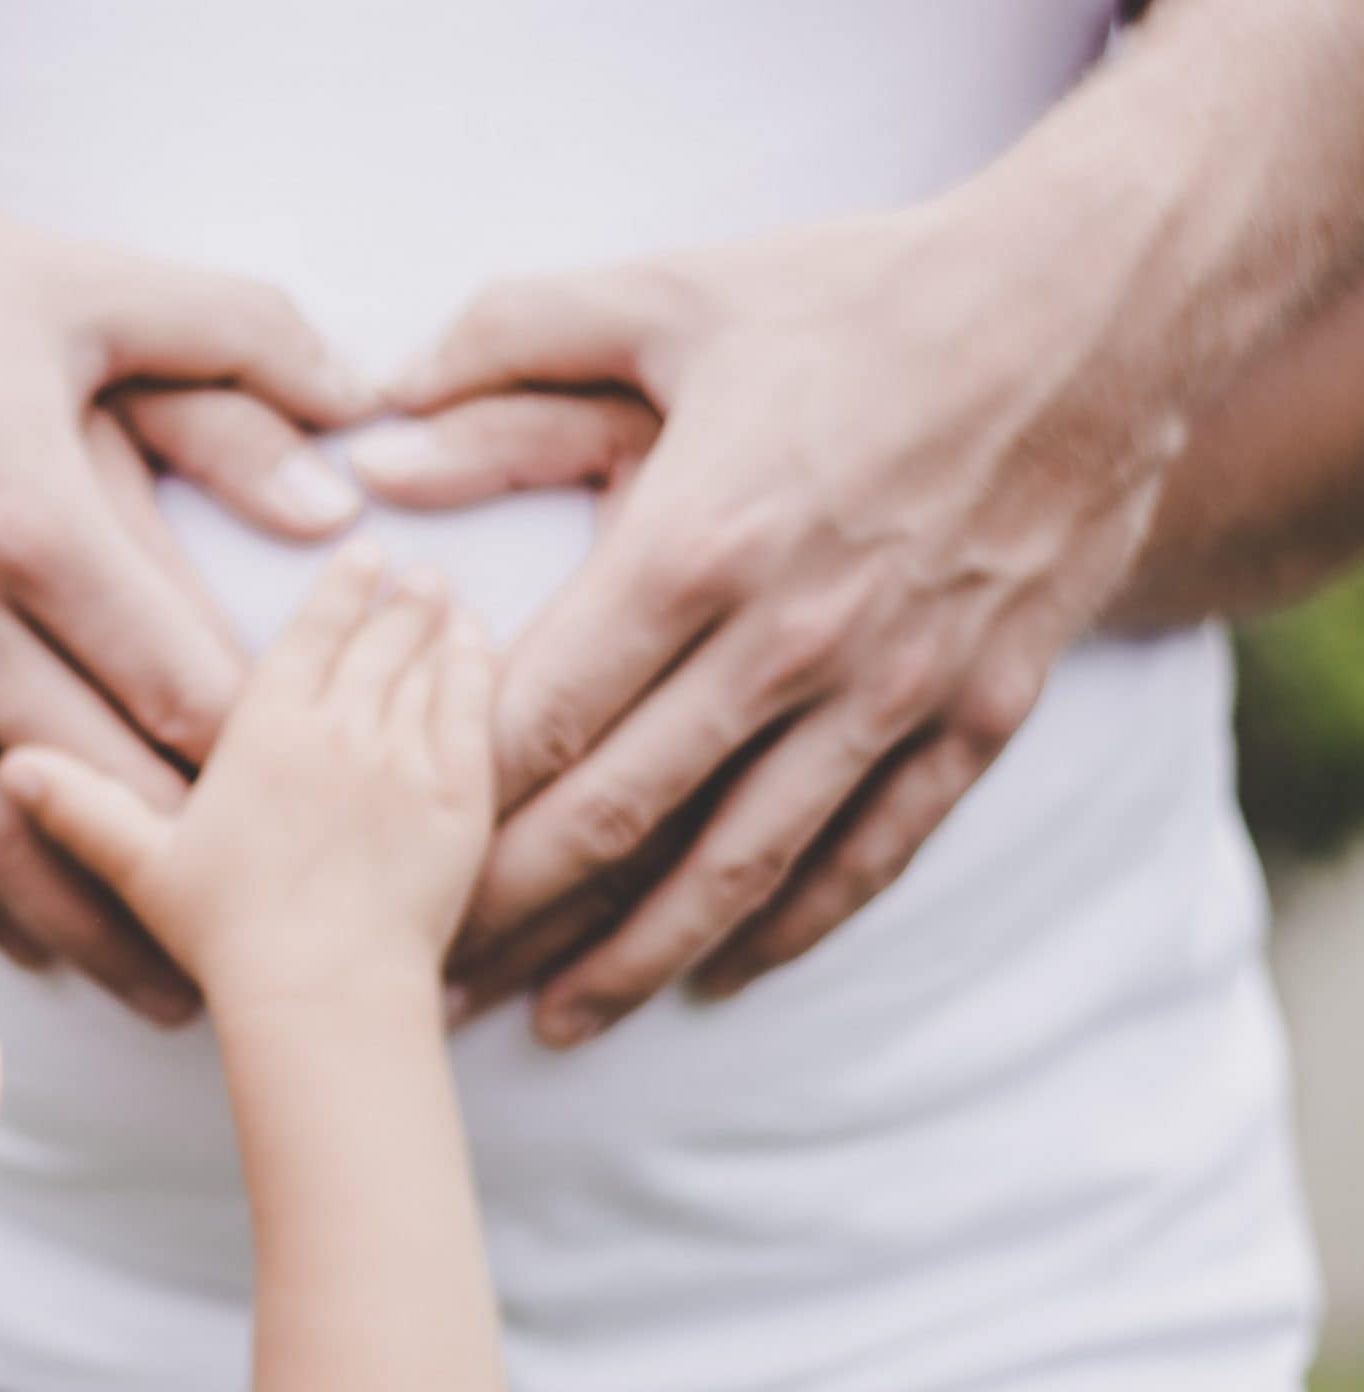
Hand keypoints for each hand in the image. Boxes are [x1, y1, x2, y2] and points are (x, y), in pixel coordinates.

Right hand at [0, 171, 371, 1019]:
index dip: (259, 759)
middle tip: (278, 941)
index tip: (330, 814)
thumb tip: (353, 451)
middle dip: (190, 869)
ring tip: (167, 993)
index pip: (177, 680)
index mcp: (37, 520)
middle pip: (100, 782)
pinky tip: (34, 944)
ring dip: (85, 917)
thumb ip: (238, 348)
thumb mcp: (84, 290)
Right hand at [0, 545, 494, 995]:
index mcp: (263, 731)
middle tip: (417, 570)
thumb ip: (85, 808)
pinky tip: (481, 648)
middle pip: (375, 642)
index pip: (309, 636)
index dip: (338, 591)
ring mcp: (403, 758)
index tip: (362, 551)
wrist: (323, 992)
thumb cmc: (230, 940)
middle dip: (398, 600)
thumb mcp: (146, 868)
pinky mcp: (458, 798)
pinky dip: (479, 671)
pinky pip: (474, 711)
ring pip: (426, 666)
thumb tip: (11, 767)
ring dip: (440, 626)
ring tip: (450, 597)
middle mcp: (337, 728)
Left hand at [382, 200, 1192, 1043]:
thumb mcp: (669, 294)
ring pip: (738, 867)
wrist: (1096, 305)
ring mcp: (890, 690)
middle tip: (437, 981)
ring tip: (553, 1021)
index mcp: (693, 547)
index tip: (387, 863)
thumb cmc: (860, 293)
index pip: (541, 722)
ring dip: (636, 957)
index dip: (451, 812)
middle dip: (512, 915)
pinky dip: (791, 926)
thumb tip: (372, 414)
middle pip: (617, 819)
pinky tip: (721, 976)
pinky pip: (870, 852)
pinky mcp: (976, 711)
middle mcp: (787, 642)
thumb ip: (505, 344)